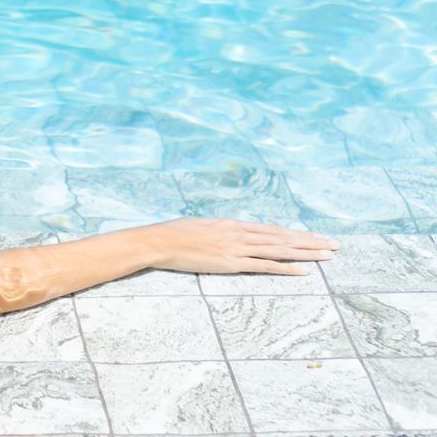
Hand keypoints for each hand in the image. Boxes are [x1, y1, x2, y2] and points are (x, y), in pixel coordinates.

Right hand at [145, 216, 339, 274]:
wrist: (159, 241)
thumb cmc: (174, 234)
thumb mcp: (201, 227)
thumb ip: (220, 231)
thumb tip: (229, 234)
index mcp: (233, 224)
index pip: (272, 229)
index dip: (295, 233)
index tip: (314, 236)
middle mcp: (240, 233)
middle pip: (282, 237)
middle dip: (310, 241)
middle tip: (334, 244)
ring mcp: (237, 248)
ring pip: (279, 250)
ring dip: (306, 253)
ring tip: (327, 255)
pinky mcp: (232, 263)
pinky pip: (265, 266)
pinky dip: (286, 269)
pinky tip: (303, 271)